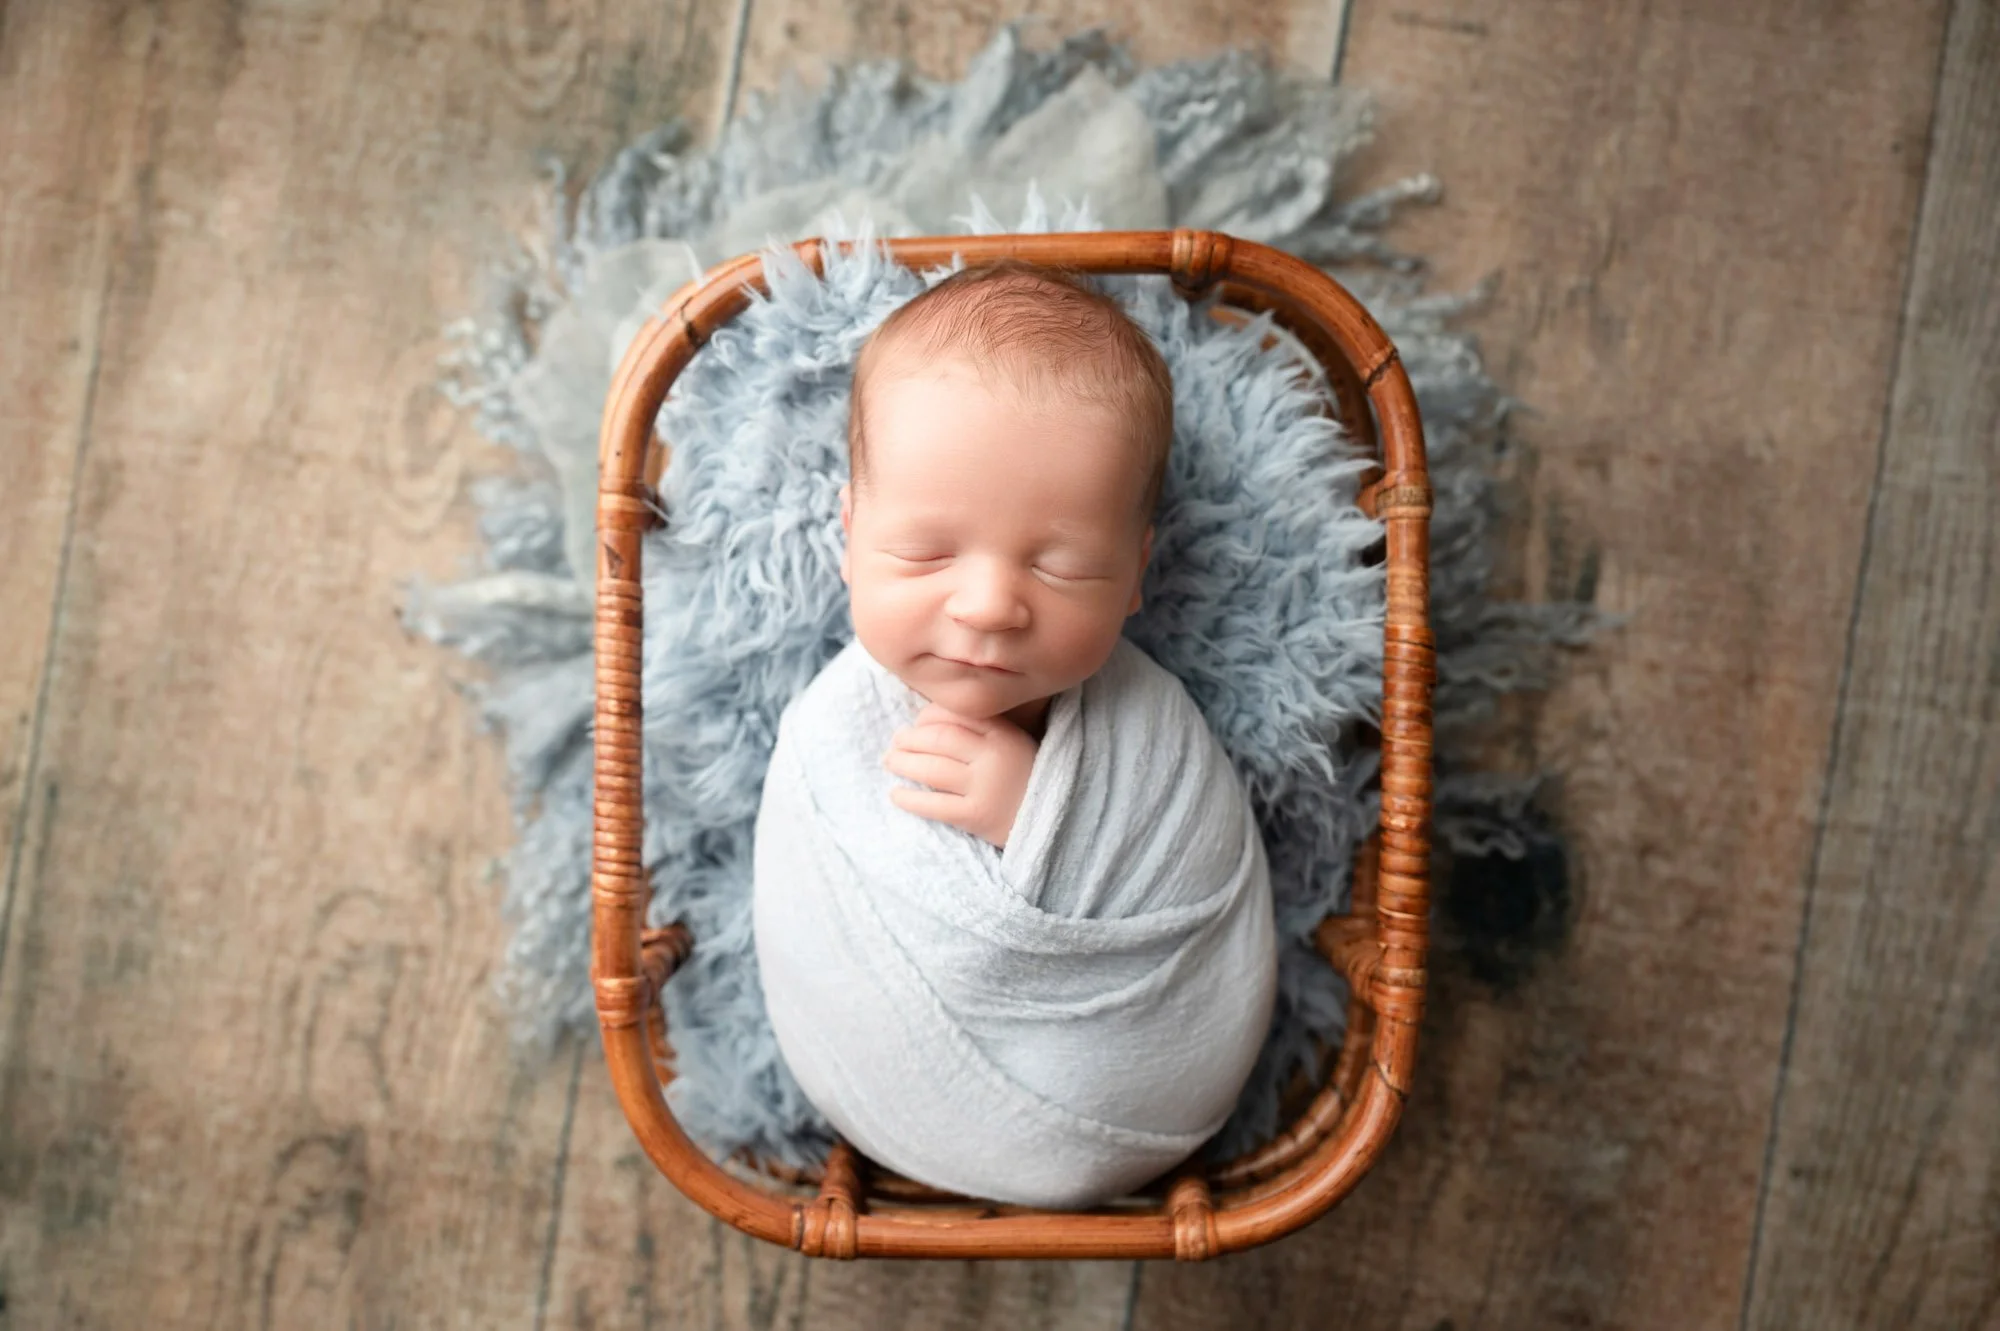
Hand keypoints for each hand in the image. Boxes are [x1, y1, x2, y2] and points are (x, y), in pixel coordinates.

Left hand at [883, 703, 1037, 847]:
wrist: (1055, 822)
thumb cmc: (1026, 779)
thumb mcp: (1013, 744)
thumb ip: (982, 729)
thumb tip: (927, 721)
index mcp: (1003, 733)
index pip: (955, 714)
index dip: (927, 716)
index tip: (915, 723)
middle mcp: (993, 757)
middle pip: (939, 739)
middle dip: (909, 738)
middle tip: (895, 741)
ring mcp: (984, 787)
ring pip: (932, 769)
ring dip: (903, 763)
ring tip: (890, 761)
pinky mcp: (976, 816)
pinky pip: (934, 805)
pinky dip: (910, 799)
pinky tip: (896, 795)